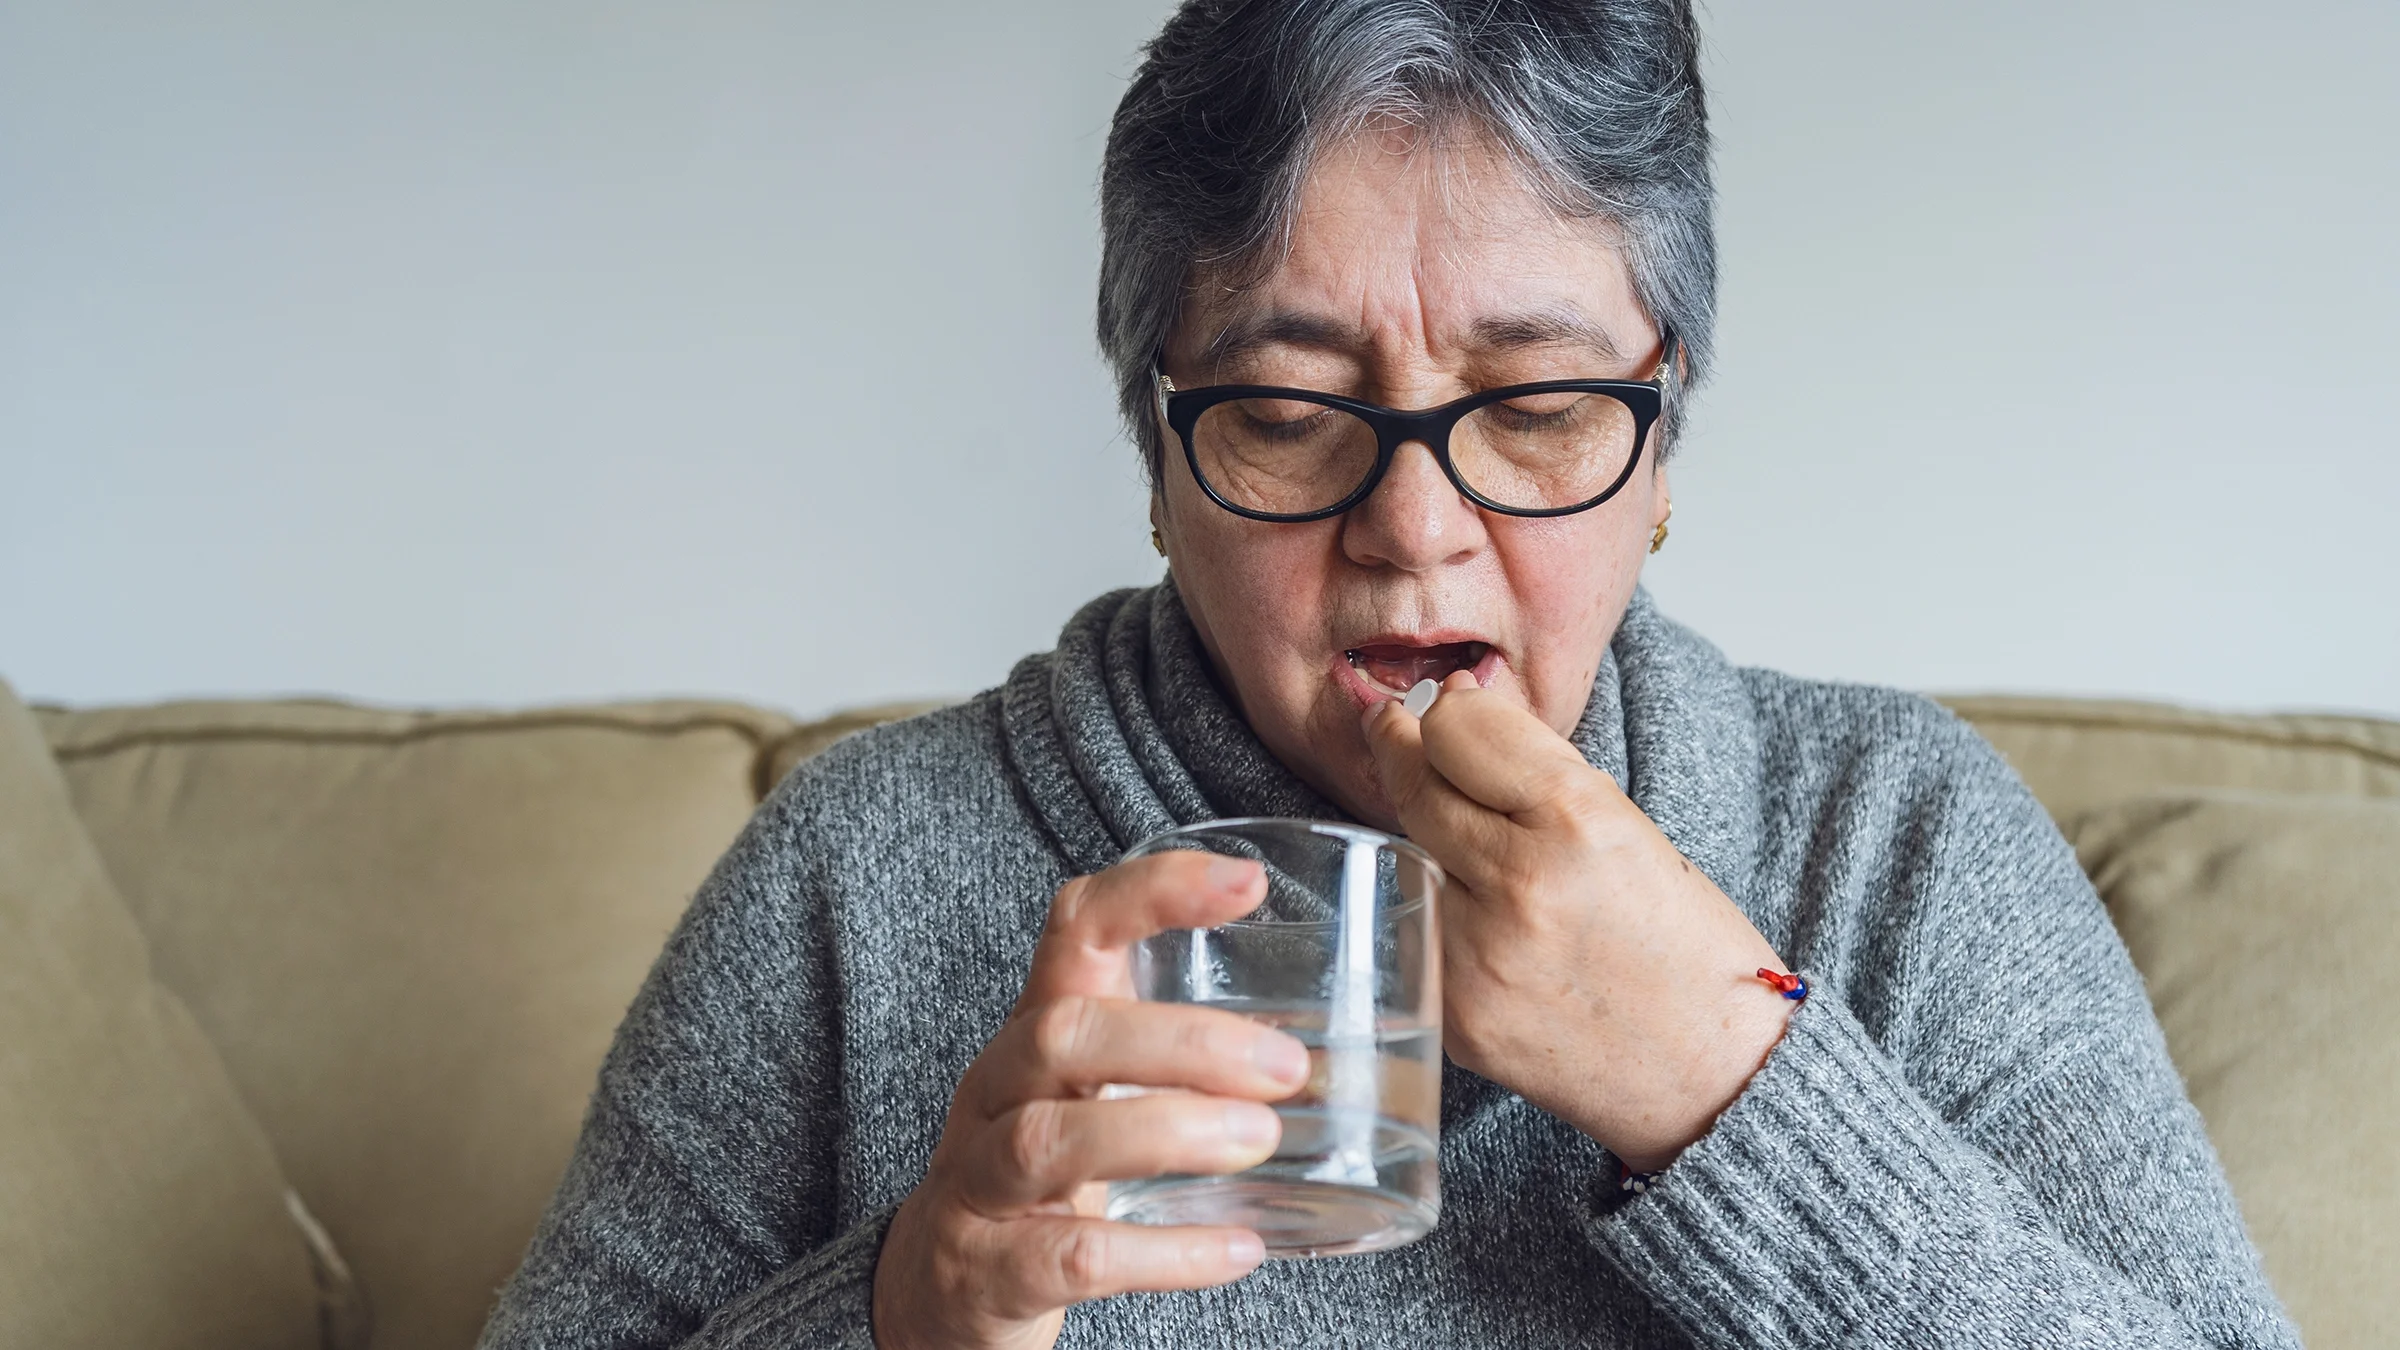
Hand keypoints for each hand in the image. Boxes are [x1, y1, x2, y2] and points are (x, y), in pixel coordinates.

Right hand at [871, 852, 1310, 1349]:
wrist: (938, 1297)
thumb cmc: (1042, 1183)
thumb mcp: (1091, 1102)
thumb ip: (1178, 1070)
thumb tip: (1335, 1061)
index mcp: (1034, 1033)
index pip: (1074, 929)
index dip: (1152, 894)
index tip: (1246, 884)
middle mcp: (997, 1092)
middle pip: (1063, 1033)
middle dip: (1181, 1041)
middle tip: (1285, 1068)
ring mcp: (979, 1183)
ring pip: (1050, 1138)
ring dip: (1166, 1133)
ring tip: (1258, 1140)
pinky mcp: (986, 1272)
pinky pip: (1071, 1255)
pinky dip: (1163, 1255)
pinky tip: (1237, 1251)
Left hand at [1362, 672, 1793, 1170]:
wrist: (1713, 1081)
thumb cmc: (1687, 949)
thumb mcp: (1632, 830)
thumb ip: (1540, 771)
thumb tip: (1454, 710)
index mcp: (1579, 823)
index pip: (1459, 726)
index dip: (1452, 708)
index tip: (1448, 704)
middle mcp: (1518, 885)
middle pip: (1412, 780)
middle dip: (1403, 745)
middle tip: (1397, 727)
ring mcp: (1474, 955)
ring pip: (1401, 850)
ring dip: (1418, 829)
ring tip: (1449, 822)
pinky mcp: (1450, 1011)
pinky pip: (1414, 923)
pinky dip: (1430, 902)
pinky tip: (1467, 902)